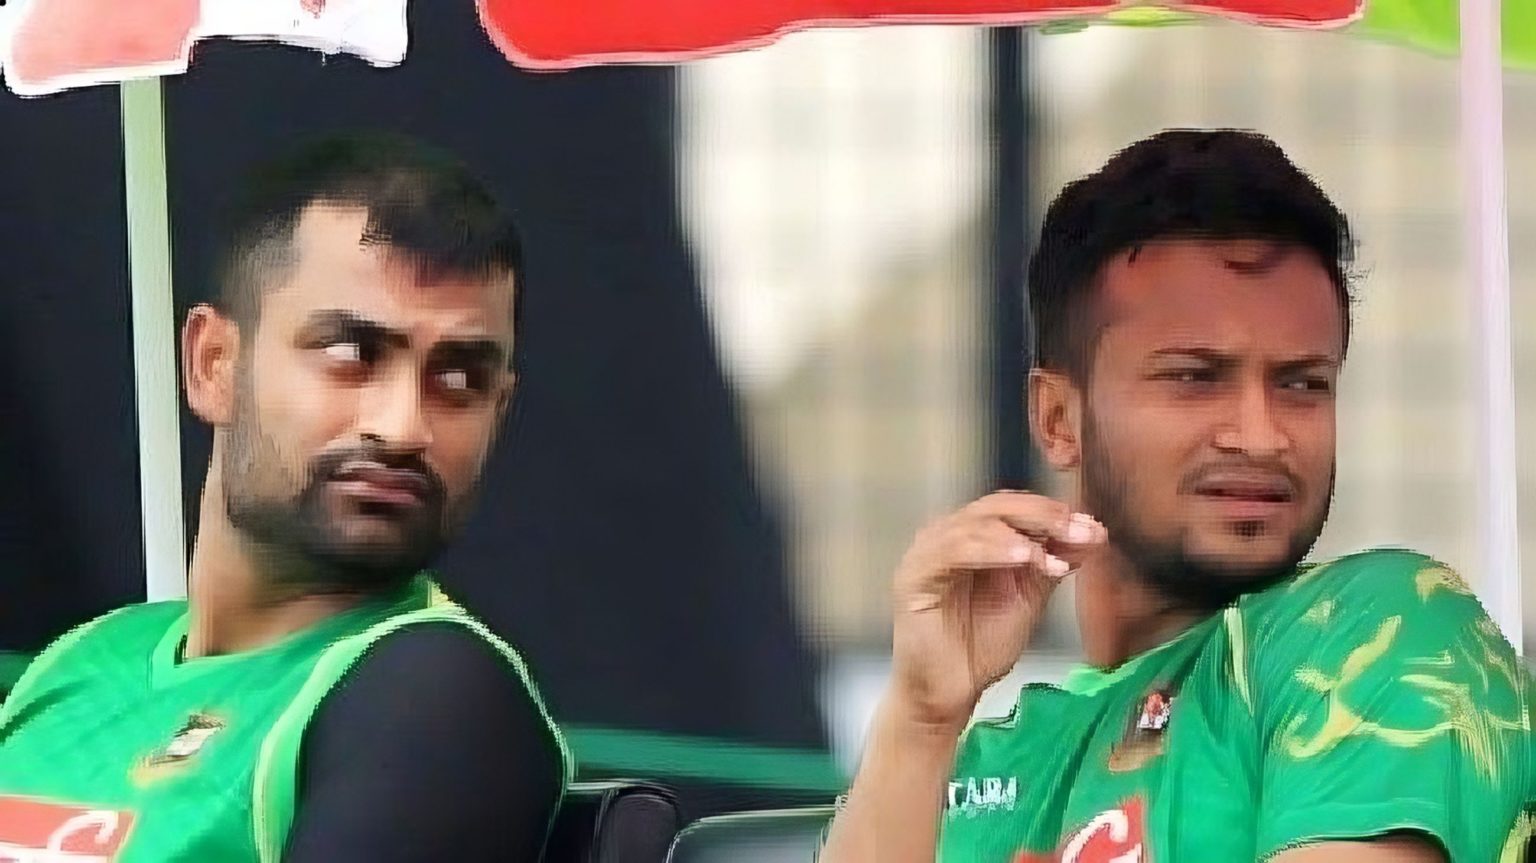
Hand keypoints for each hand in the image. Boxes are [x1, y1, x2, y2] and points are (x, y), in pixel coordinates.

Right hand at [887, 491, 1105, 731]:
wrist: (948, 692)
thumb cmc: (982, 646)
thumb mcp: (1027, 598)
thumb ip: (1051, 564)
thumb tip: (1093, 533)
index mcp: (974, 537)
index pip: (1015, 509)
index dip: (1054, 514)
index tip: (1094, 530)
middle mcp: (948, 535)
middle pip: (996, 507)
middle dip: (1043, 517)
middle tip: (1079, 531)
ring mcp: (926, 552)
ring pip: (975, 524)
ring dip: (1020, 534)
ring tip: (1051, 554)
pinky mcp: (913, 575)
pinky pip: (952, 551)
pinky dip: (990, 550)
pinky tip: (1022, 558)